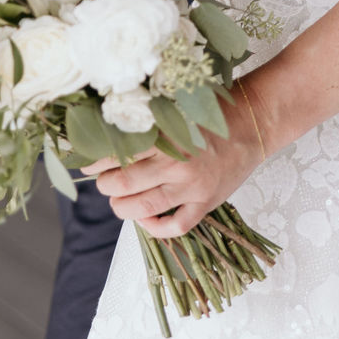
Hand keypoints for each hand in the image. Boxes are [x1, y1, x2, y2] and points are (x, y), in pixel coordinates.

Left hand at [84, 91, 267, 238]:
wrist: (252, 123)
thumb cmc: (209, 113)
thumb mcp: (175, 110)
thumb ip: (147, 122)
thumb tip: (107, 132)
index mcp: (167, 136)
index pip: (118, 153)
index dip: (95, 160)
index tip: (86, 162)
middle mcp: (177, 164)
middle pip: (124, 184)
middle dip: (105, 184)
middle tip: (103, 181)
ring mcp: (192, 187)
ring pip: (143, 208)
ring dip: (121, 207)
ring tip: (118, 200)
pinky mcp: (206, 204)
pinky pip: (175, 227)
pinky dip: (154, 228)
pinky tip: (145, 220)